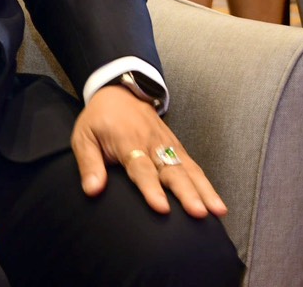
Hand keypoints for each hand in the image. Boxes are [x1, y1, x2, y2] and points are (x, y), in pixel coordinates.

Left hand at [71, 83, 226, 218]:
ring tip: (218, 211)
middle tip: (198, 212)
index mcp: (129, 142)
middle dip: (187, 193)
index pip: (142, 168)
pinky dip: (206, 184)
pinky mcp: (176, 146)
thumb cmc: (100, 118)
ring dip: (204, 190)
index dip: (152, 189)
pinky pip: (193, 166)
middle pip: (172, 170)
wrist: (119, 90)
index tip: (162, 208)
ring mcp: (168, 144)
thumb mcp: (84, 136)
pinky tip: (216, 203)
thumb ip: (89, 164)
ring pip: (188, 169)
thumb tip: (92, 191)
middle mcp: (153, 144)